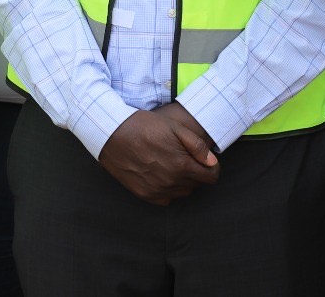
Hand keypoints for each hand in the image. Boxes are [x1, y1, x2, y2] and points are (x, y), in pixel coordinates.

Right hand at [98, 106, 218, 204]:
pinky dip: (168, 189)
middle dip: (196, 172)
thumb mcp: (175, 127)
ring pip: (183, 192)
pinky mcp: (144, 195)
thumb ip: (197, 146)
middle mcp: (171, 183)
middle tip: (185, 156)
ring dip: (183, 181)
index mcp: (182, 166)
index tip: (205, 160)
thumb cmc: (144, 126)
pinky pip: (166, 198)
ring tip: (172, 163)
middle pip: (197, 185)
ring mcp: (157, 191)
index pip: (211, 177)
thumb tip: (213, 162)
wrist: (112, 133)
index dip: (212, 167)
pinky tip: (161, 173)